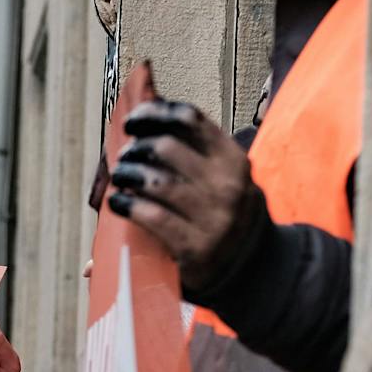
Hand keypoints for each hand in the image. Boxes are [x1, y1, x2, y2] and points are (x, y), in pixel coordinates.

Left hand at [111, 100, 264, 288]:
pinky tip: (119, 202)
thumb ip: (193, 148)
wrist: (253, 267)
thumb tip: (148, 105)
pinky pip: (152, 216)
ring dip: (128, 175)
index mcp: (233, 159)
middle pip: (166, 147)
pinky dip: (127, 205)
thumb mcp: (222, 176)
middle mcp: (228, 184)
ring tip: (121, 178)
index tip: (132, 121)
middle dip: (136, 149)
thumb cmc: (223, 212)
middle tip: (124, 159)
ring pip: (156, 181)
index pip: (190, 120)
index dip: (154, 114)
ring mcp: (214, 217)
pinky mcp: (196, 246)